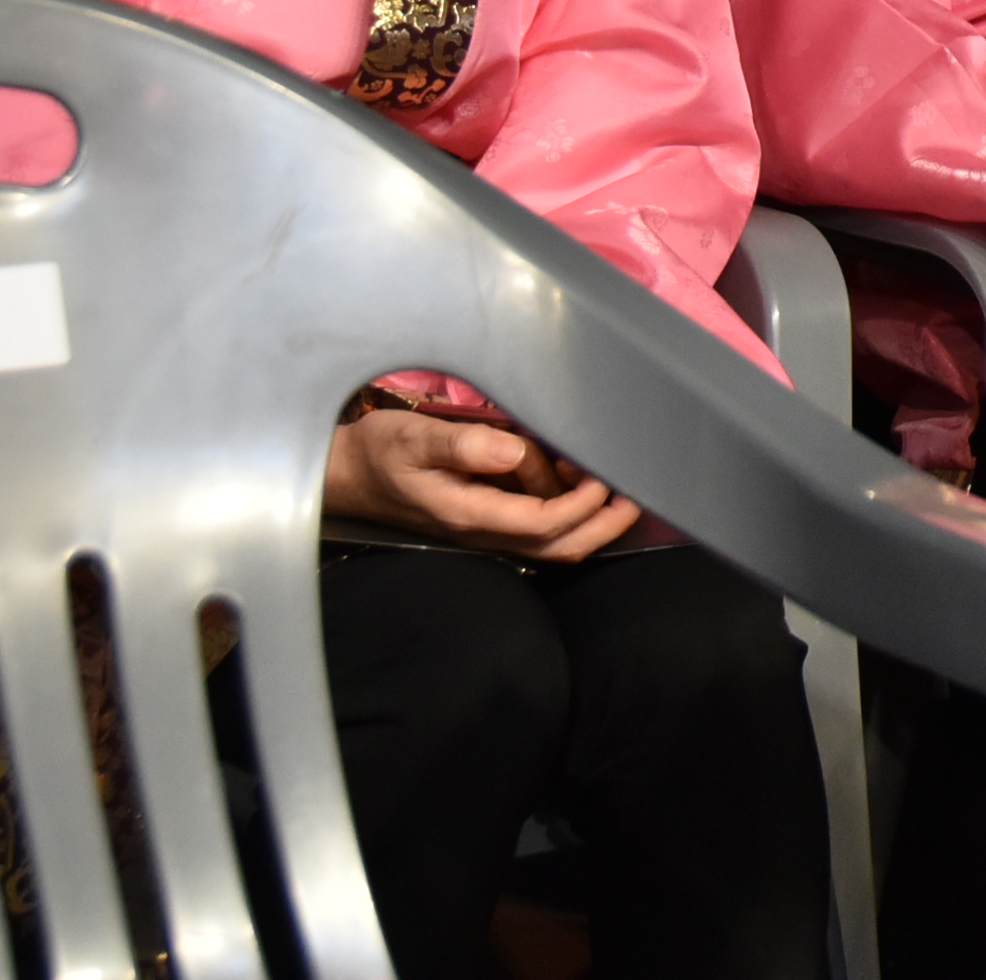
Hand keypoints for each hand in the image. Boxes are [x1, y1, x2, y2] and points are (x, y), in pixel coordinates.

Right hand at [324, 408, 640, 561]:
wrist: (350, 475)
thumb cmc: (381, 454)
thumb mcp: (415, 439)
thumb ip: (464, 445)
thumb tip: (512, 451)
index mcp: (470, 514)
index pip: (542, 523)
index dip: (580, 506)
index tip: (603, 477)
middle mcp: (483, 530)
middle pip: (556, 546)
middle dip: (601, 527)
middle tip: (635, 498)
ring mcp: (486, 528)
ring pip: (550, 541)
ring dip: (588, 519)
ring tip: (611, 481)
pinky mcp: (486, 518)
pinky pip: (536, 526)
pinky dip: (566, 511)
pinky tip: (575, 478)